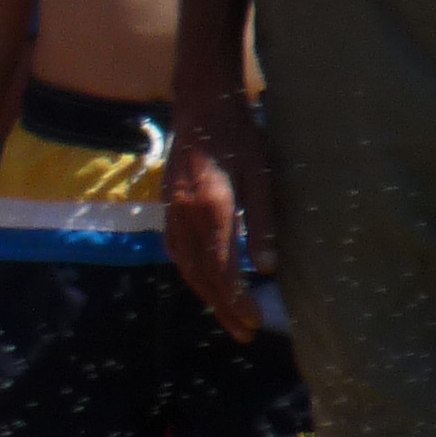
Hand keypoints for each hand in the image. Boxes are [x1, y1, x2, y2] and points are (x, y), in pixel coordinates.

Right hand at [166, 86, 283, 342]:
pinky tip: (205, 281)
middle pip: (201, 274)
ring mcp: (171, 210)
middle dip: (223, 307)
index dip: (237, 299)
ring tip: (227, 316)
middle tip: (244, 333)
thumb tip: (267, 269)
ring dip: (206, 294)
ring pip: (185, 265)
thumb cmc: (239, 135)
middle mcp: (185, 214)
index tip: (254, 322)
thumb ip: (263, 222)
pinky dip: (192, 272)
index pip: (222, 267)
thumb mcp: (261, 175)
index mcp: (211, 206)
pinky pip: (176, 250)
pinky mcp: (168, 206)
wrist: (201, 103)